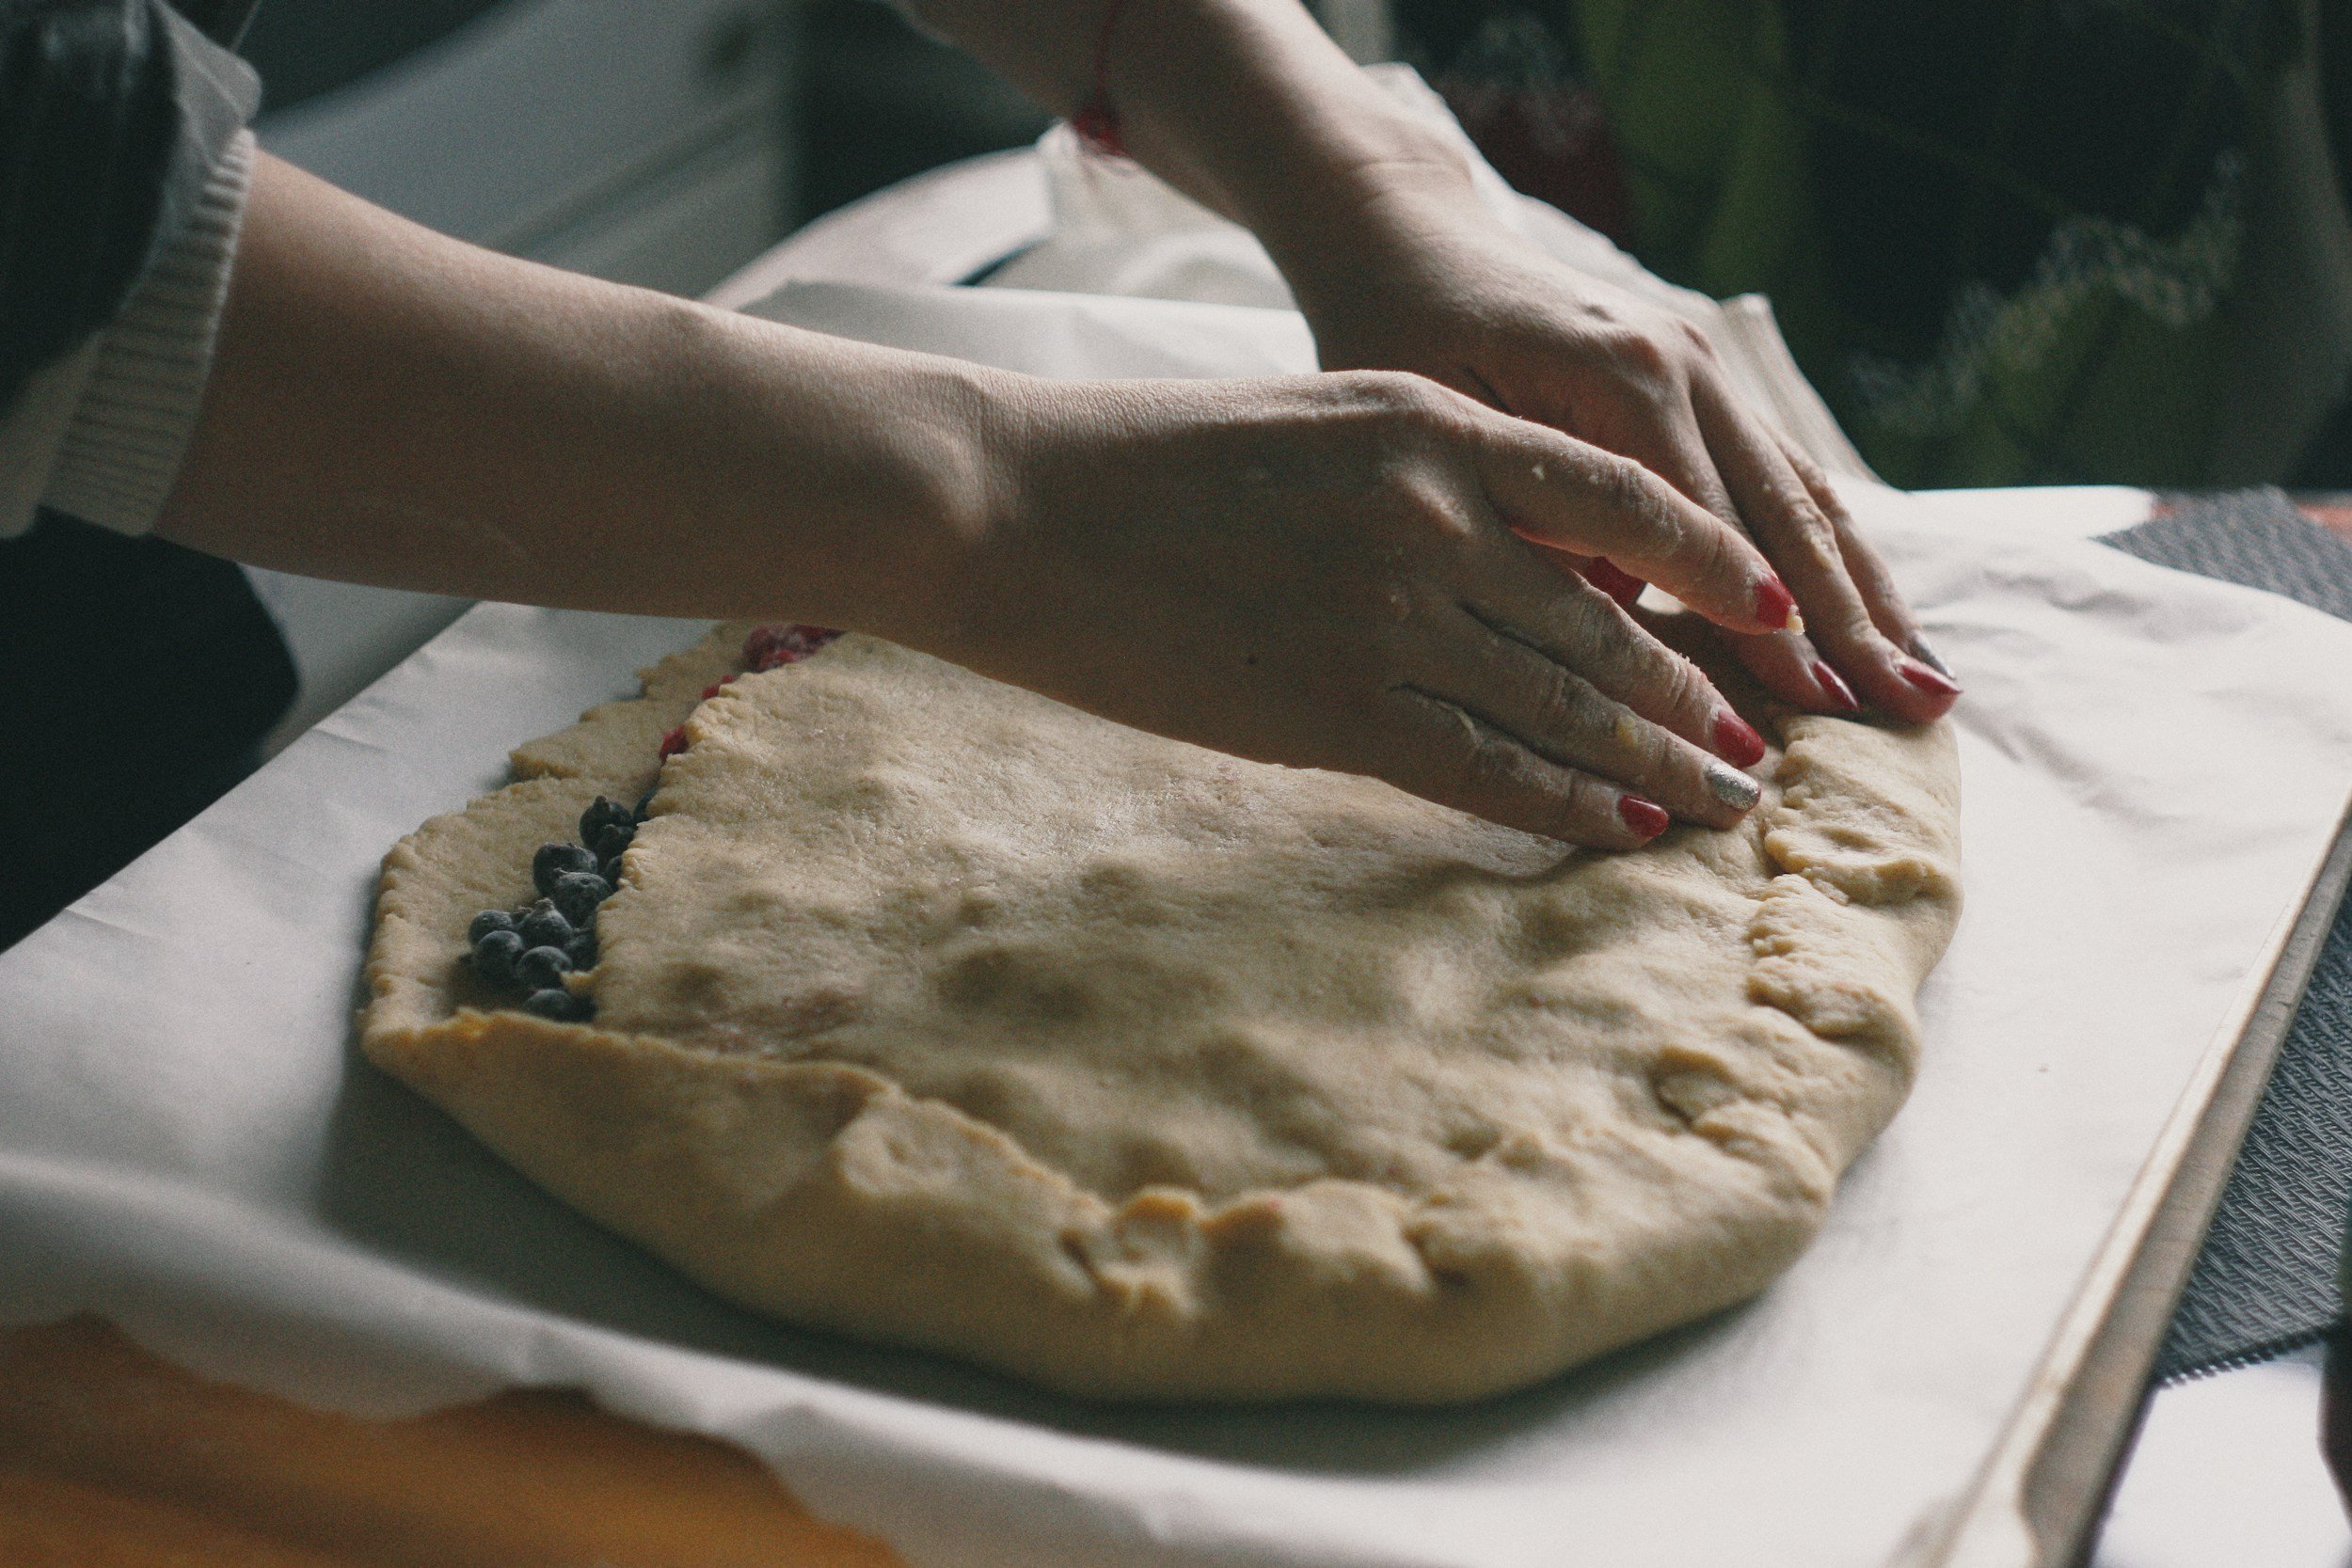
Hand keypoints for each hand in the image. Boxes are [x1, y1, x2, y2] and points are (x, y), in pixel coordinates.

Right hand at [942, 370, 1797, 848]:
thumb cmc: (1147, 461)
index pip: (1623, 499)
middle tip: (1756, 746)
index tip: (1773, 615)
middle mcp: (1435, 513)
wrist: (1012, 506)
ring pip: (1565, 701)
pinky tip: (1622, 829)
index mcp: (1433, 422)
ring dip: (1655, 760)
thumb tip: (1525, 543)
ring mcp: (1389, 615)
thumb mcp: (1317, 418)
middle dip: (1697, 694)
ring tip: (1718, 802)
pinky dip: (1565, 802)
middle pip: (1610, 620)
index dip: (1716, 567)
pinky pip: (1485, 768)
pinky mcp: (1333, 709)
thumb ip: (1432, 467)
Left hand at [1283, 186, 1960, 724]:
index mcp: (1621, 377)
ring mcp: (1705, 367)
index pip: (1711, 523)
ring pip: (1806, 495)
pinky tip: (1879, 621)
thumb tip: (1624, 615)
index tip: (1818, 703)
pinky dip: (1834, 552)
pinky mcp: (1705, 380)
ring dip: (1869, 595)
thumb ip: (1532, 513)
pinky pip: (1785, 475)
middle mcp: (1684, 366)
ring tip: (1926, 684)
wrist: (1410, 241)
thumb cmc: (1398, 340)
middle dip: (1853, 620)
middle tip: (1915, 710)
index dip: (1765, 620)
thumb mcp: (1442, 426)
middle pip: (1786, 513)